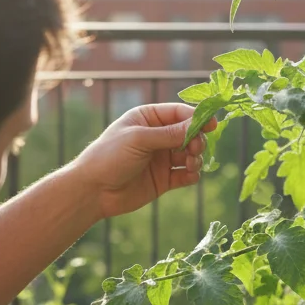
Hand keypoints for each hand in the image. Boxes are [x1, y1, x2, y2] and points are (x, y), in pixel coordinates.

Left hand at [67, 103, 215, 219]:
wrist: (92, 191)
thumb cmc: (109, 157)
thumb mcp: (139, 139)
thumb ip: (169, 134)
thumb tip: (198, 125)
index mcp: (147, 119)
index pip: (179, 113)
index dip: (197, 118)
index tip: (212, 124)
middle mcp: (156, 136)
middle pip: (189, 134)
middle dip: (196, 140)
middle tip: (195, 149)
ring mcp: (161, 158)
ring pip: (189, 154)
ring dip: (196, 157)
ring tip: (190, 164)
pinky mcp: (163, 180)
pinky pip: (185, 174)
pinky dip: (192, 174)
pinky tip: (190, 175)